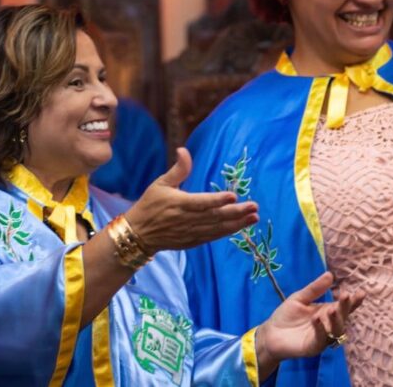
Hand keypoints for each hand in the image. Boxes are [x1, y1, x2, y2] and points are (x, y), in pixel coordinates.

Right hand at [125, 147, 258, 252]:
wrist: (138, 234)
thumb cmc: (149, 205)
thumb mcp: (160, 184)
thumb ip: (177, 169)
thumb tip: (184, 150)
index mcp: (178, 203)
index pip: (201, 202)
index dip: (217, 200)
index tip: (233, 196)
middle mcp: (186, 220)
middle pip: (214, 217)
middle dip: (236, 212)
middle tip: (254, 207)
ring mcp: (190, 233)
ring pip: (217, 229)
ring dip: (237, 224)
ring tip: (254, 217)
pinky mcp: (192, 242)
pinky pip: (212, 237)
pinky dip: (227, 232)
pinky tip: (240, 226)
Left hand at [255, 272, 364, 372]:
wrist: (271, 333)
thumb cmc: (286, 316)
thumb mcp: (300, 298)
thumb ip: (315, 289)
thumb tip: (330, 274)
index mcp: (327, 311)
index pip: (343, 306)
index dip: (353, 301)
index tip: (361, 293)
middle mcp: (329, 325)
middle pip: (343, 317)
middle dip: (346, 307)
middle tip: (346, 296)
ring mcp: (323, 337)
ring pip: (336, 330)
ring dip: (336, 320)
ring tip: (332, 309)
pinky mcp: (314, 347)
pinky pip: (321, 339)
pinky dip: (320, 329)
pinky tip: (317, 319)